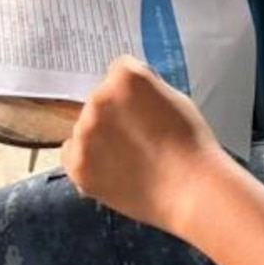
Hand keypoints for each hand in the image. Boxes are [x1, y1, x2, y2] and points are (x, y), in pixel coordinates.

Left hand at [61, 57, 230, 238]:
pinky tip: (112, 170)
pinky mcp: (77, 162)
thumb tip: (131, 93)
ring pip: (85, 128)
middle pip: (99, 100)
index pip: (118, 73)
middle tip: (139, 139)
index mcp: (126, 77)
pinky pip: (70, 153)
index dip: (133, 94)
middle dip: (114, 115)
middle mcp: (99, 98)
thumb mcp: (175, 99)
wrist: (192, 191)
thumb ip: (147, 89)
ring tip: (130, 160)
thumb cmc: (192, 146)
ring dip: (100, 138)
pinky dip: (85, 160)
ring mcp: (85, 131)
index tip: (142, 110)